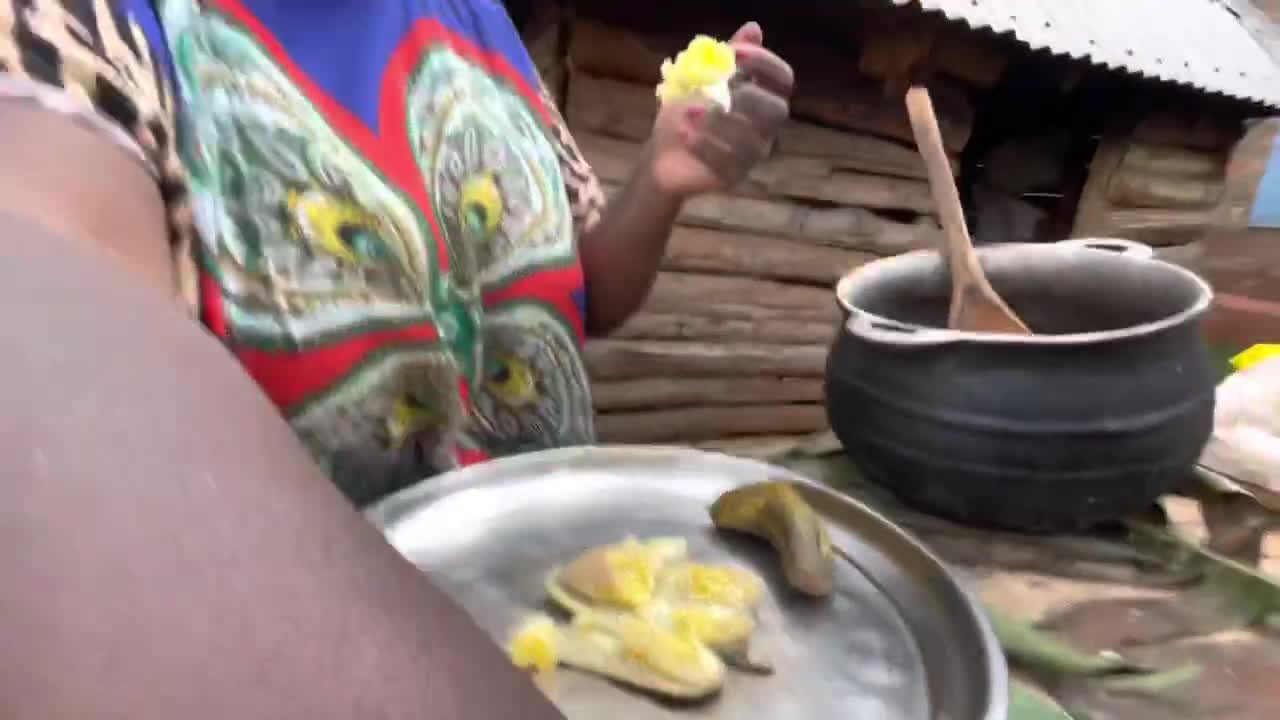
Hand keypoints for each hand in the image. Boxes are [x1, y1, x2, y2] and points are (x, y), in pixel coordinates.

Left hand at [647, 22, 793, 196]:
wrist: (662, 154)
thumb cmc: (686, 113)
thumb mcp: (699, 80)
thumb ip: (725, 57)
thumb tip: (753, 28)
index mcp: (761, 97)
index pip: (784, 78)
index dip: (764, 63)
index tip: (734, 55)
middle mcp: (765, 127)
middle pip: (778, 111)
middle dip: (747, 97)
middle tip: (716, 92)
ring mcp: (752, 154)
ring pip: (751, 141)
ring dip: (717, 124)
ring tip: (687, 114)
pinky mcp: (734, 176)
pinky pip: (729, 164)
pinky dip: (705, 146)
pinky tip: (685, 136)